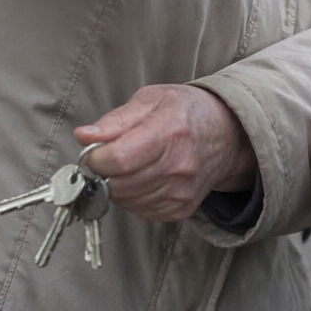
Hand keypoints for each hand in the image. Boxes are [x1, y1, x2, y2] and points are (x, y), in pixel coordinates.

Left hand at [75, 84, 257, 221]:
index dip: (96, 158)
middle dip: (103, 173)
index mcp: (170, 131)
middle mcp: (179, 165)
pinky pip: (139, 210)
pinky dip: (132, 197)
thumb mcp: (151, 100)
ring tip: (128, 165)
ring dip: (116, 186)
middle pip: (120, 184)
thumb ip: (115, 120)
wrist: (226, 135)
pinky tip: (142, 178)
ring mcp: (181, 191)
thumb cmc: (186, 112)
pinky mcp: (181, 210)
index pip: (120, 159)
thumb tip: (84, 136)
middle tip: (106, 158)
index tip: (93, 151)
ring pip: (126, 200)